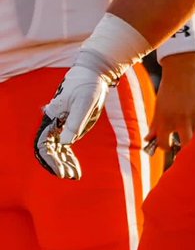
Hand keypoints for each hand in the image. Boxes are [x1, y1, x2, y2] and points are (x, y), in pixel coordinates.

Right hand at [34, 61, 112, 179]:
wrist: (94, 74)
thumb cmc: (88, 86)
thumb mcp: (84, 103)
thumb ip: (74, 122)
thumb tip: (64, 143)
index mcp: (52, 116)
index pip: (44, 144)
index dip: (50, 159)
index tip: (61, 171)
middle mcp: (53, 121)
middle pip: (49, 149)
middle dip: (58, 164)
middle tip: (70, 176)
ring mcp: (60, 124)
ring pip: (57, 149)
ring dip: (64, 163)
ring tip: (74, 175)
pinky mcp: (68, 124)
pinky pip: (66, 145)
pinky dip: (69, 157)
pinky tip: (76, 168)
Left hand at [144, 54, 194, 155]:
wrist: (183, 67)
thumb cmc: (169, 88)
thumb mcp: (159, 107)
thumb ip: (155, 125)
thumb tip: (149, 140)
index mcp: (166, 120)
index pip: (164, 144)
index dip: (165, 146)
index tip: (169, 144)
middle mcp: (182, 120)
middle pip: (185, 148)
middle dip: (184, 152)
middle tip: (184, 149)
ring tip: (194, 138)